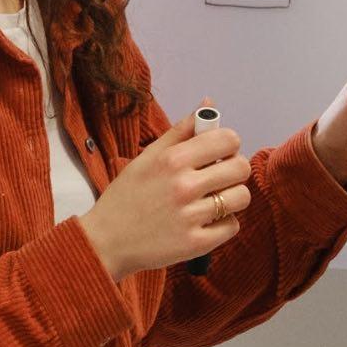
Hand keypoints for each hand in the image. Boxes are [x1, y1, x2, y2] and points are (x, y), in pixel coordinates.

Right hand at [78, 120, 251, 279]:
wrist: (106, 241)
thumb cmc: (126, 197)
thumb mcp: (147, 157)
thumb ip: (181, 130)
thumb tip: (209, 103)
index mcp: (172, 159)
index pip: (228, 139)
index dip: (228, 145)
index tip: (218, 154)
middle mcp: (183, 185)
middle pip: (241, 168)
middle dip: (233, 170)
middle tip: (217, 178)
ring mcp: (190, 216)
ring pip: (240, 197)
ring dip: (231, 198)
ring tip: (212, 200)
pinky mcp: (195, 243)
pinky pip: (232, 226)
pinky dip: (223, 224)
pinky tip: (205, 221)